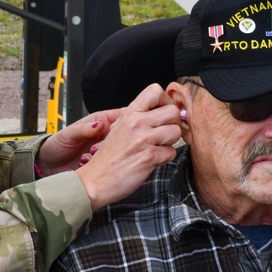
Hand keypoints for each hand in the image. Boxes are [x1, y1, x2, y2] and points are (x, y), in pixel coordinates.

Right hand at [44, 84, 179, 209]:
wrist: (94, 181)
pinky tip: (152, 160)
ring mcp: (143, 139)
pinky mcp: (149, 157)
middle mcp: (136, 123)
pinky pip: (172, 152)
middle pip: (172, 111)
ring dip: (170, 142)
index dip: (165, 100)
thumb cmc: (107, 158)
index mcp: (128, 113)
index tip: (164, 110)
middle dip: (173, 123)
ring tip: (157, 147)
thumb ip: (138, 118)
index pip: (155, 90)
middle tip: (164, 132)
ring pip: (176, 131)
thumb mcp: (118, 129)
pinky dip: (165, 158)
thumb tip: (162, 112)